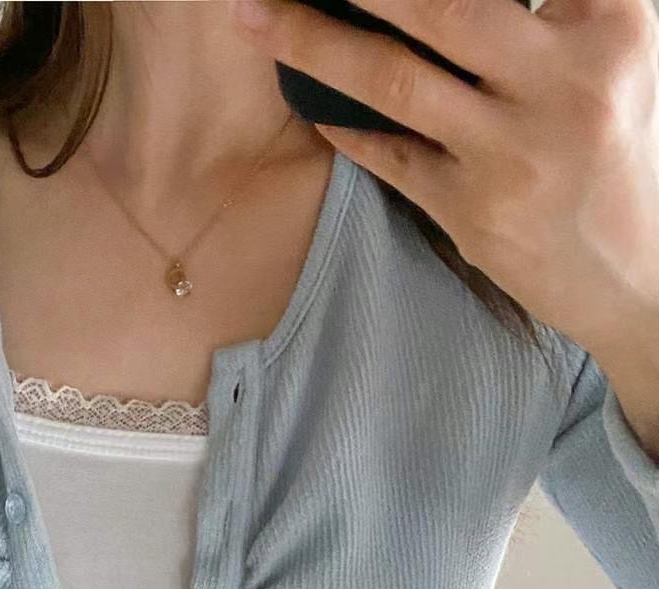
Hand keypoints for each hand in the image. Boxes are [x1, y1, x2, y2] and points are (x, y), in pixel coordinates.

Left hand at [228, 0, 658, 355]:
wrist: (640, 275)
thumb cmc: (622, 149)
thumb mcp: (616, 57)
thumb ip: (562, 10)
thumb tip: (437, 4)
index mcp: (613, 27)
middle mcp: (563, 84)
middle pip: (439, 5)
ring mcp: (512, 155)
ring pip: (393, 79)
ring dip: (311, 43)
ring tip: (253, 17)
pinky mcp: (472, 214)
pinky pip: (391, 156)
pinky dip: (345, 128)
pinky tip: (309, 104)